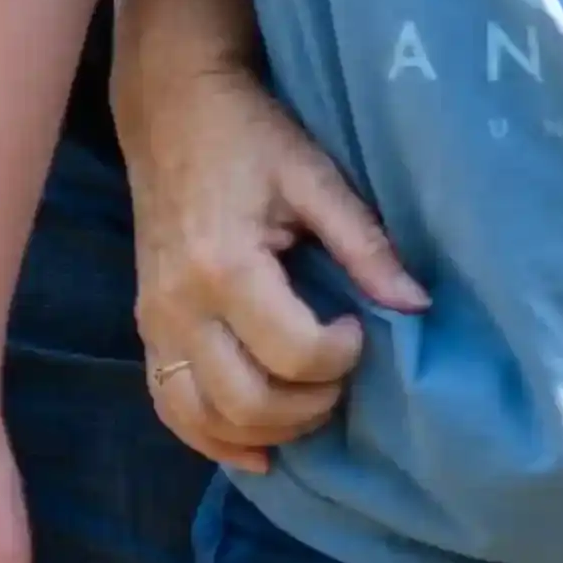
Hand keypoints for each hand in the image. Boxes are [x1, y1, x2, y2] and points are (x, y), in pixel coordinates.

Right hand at [125, 67, 423, 472]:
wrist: (170, 113)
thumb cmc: (249, 136)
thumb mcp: (317, 176)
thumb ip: (365, 244)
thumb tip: (416, 305)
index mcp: (224, 267)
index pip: (292, 354)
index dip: (342, 357)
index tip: (362, 328)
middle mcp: (177, 307)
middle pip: (246, 401)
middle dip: (310, 405)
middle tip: (344, 373)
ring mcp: (153, 324)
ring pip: (201, 418)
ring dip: (266, 430)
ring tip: (312, 402)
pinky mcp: (146, 329)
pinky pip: (169, 406)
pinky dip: (212, 438)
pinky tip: (258, 449)